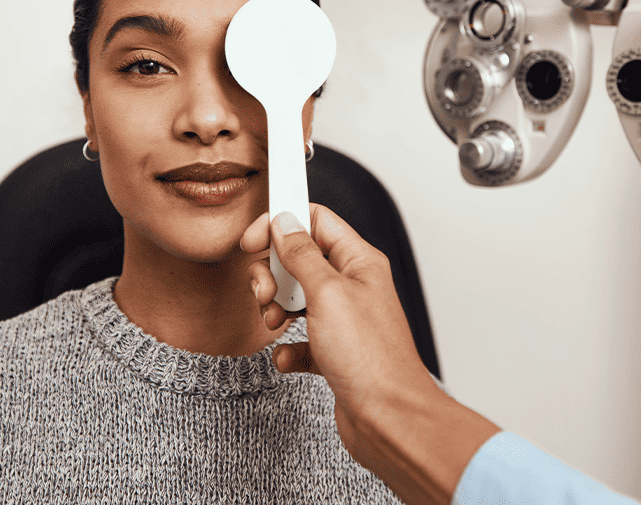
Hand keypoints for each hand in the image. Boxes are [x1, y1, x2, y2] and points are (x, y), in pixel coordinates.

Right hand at [240, 204, 434, 442]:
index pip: (316, 221)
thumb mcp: (327, 293)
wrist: (387, 420)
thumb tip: (284, 223)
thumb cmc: (371, 359)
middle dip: (272, 273)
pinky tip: (288, 356)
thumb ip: (301, 254)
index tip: (252, 240)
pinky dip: (287, 346)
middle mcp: (352, 287)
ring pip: (296, 298)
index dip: (282, 224)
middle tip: (265, 292)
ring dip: (275, 308)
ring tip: (274, 322)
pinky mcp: (334, 352)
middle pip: (299, 259)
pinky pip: (300, 338)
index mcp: (359, 262)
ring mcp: (343, 321)